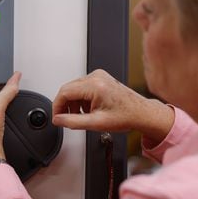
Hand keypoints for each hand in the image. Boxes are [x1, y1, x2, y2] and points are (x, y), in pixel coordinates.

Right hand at [52, 69, 173, 142]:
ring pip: (74, 88)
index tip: (56, 117)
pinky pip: (82, 87)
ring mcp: (98, 76)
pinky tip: (88, 109)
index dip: (57, 106)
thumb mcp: (96, 123)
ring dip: (74, 103)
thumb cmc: (125, 116)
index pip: (64, 92)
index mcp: (94, 85)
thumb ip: (73, 122)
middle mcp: (96, 77)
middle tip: (66, 119)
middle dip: (65, 105)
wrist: (141, 113)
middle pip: (68, 89)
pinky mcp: (100, 78)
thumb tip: (58, 120)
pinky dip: (81, 99)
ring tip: (82, 116)